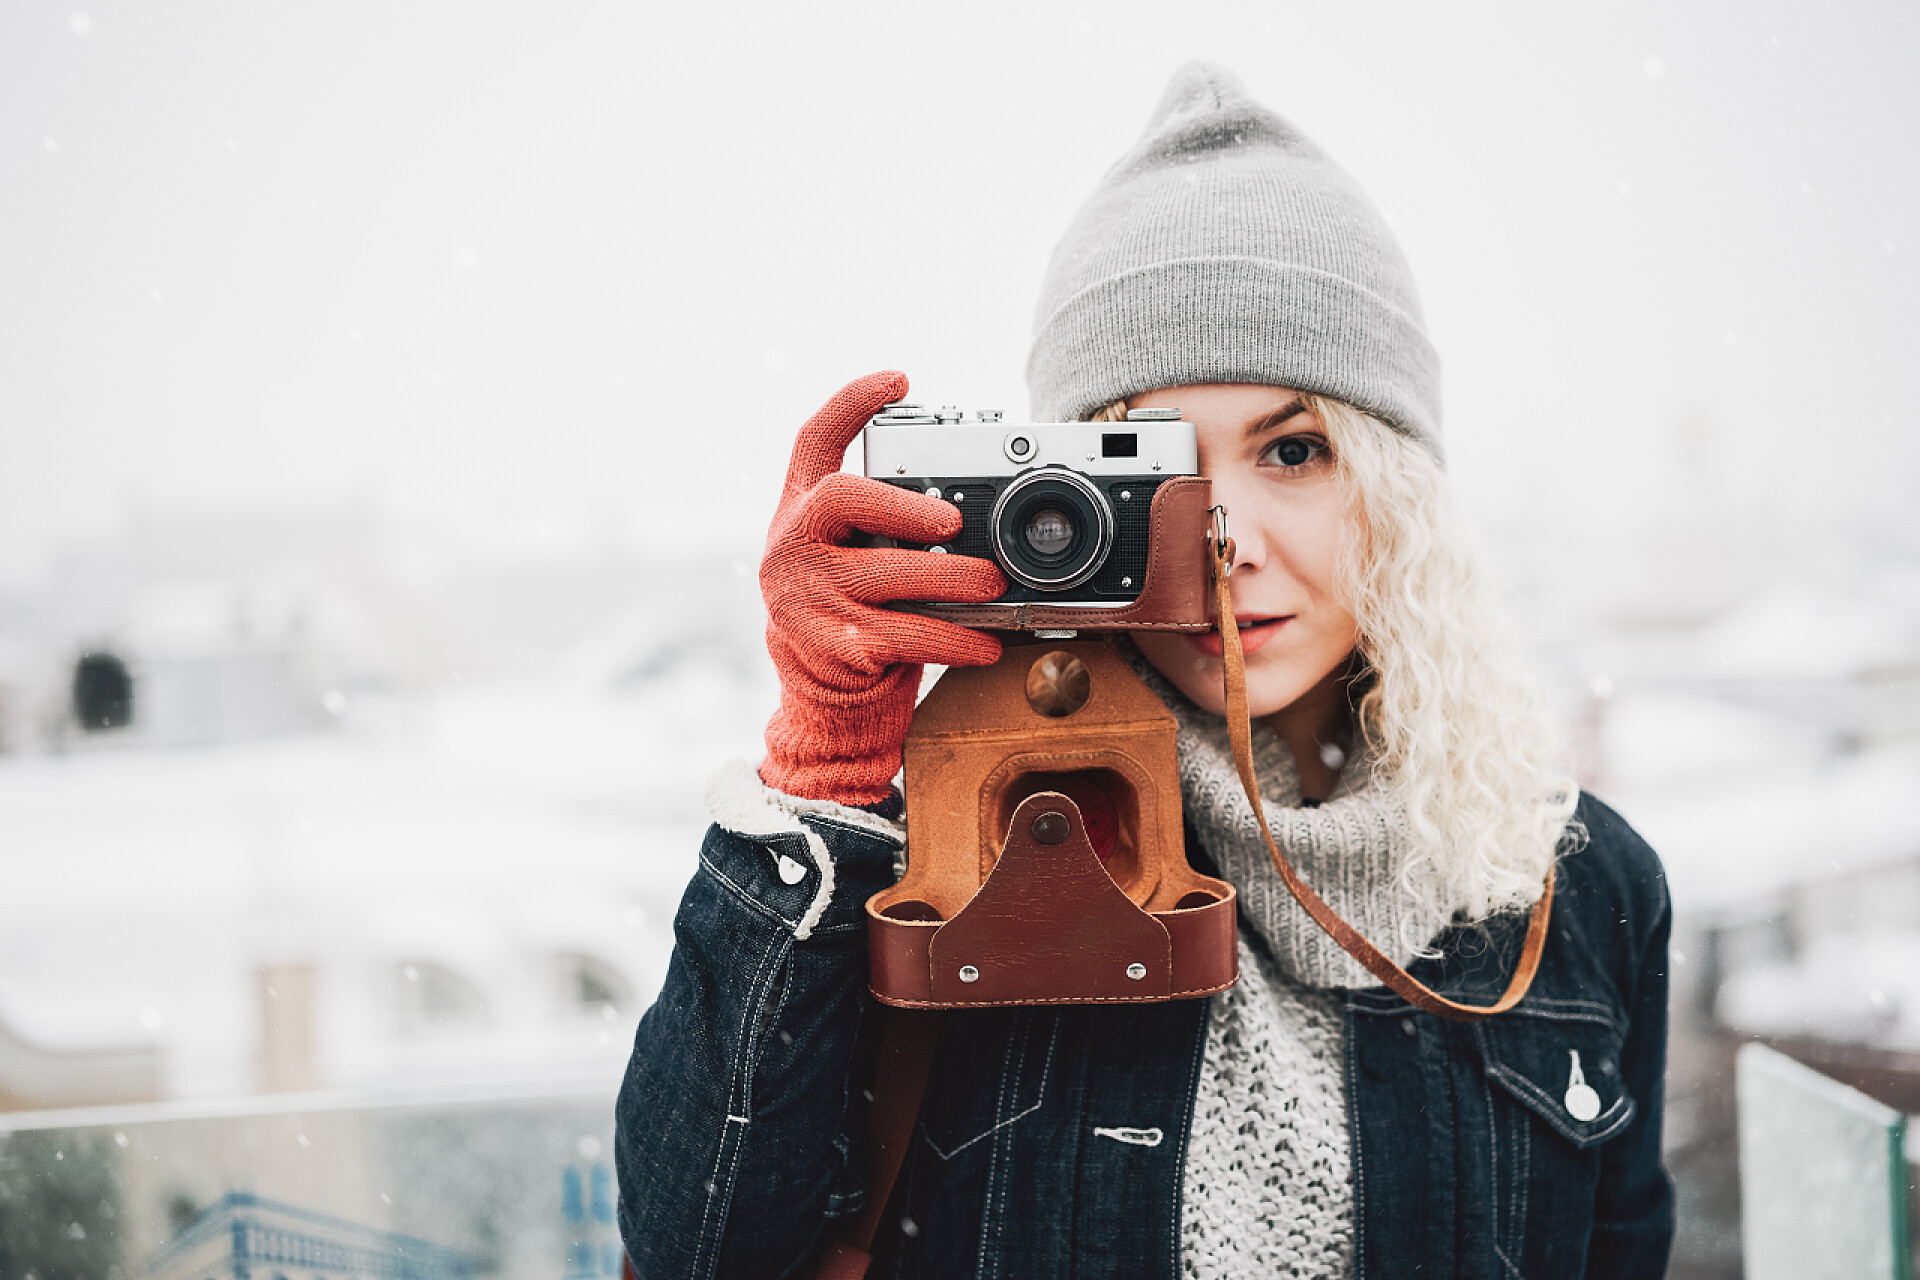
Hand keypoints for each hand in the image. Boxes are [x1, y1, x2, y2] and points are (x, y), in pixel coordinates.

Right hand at [759, 371, 1006, 803]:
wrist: (821, 695)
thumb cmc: (851, 608)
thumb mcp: (849, 554)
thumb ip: (885, 522)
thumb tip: (973, 504)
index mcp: (799, 512)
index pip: (813, 442)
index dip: (852, 404)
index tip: (898, 379)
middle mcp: (794, 546)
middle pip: (843, 498)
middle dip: (905, 503)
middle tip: (956, 521)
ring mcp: (809, 597)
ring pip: (886, 573)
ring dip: (951, 578)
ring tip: (994, 583)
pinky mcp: (837, 646)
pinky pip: (907, 635)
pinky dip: (956, 639)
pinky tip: (986, 642)